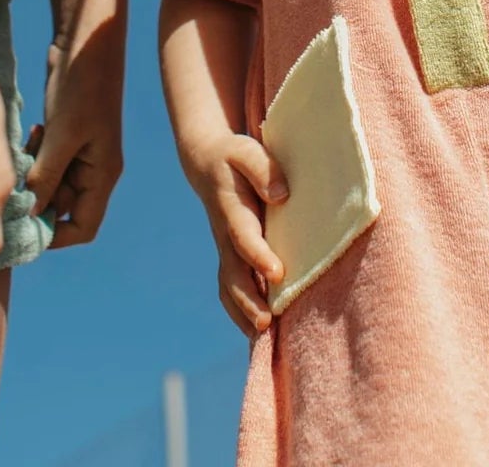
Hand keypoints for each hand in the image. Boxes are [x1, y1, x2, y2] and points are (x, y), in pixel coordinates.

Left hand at [26, 22, 124, 249]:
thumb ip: (46, 178)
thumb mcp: (62, 135)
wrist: (85, 40)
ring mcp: (79, 150)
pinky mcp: (65, 134)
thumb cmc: (82, 87)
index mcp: (103, 173)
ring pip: (50, 184)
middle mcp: (93, 167)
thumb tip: (28, 214)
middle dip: (36, 199)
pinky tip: (30, 134)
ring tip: (25, 150)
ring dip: (31, 175)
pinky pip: (45, 161)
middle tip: (14, 180)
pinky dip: (32, 156)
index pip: (83, 227)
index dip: (54, 235)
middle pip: (62, 207)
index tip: (22, 224)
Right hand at [184, 129, 286, 333]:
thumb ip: (263, 169)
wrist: (207, 163)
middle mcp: (225, 236)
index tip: (276, 273)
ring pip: (230, 288)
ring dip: (243, 313)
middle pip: (233, 274)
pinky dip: (241, 314)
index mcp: (230, 209)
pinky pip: (232, 291)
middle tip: (266, 323)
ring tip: (263, 337)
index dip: (258, 255)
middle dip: (248, 300)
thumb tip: (281, 195)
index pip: (243, 236)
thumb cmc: (234, 156)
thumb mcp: (246, 151)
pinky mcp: (230, 258)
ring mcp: (225, 250)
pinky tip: (259, 334)